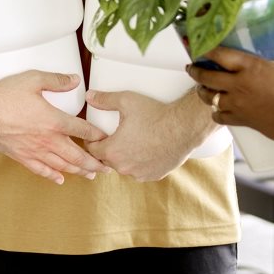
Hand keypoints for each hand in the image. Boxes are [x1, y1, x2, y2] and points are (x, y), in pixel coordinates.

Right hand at [0, 69, 110, 184]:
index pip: (82, 130)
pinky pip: (40, 170)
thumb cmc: (4, 94)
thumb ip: (57, 80)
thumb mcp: (34, 79)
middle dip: (93, 163)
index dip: (97, 135)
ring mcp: (33, 150)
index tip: (107, 140)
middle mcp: (46, 140)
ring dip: (78, 171)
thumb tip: (75, 80)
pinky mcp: (20, 156)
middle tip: (106, 168)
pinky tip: (60, 179)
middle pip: (76, 155)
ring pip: (61, 165)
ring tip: (91, 176)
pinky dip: (52, 175)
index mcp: (53, 121)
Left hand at [84, 89, 216, 181]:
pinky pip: (140, 171)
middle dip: (109, 148)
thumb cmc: (155, 114)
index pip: (92, 150)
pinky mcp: (153, 176)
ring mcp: (139, 173)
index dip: (94, 140)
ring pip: (125, 166)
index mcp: (112, 151)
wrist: (183, 127)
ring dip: (125, 157)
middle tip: (117, 135)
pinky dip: (141, 163)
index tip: (99, 134)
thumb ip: (105, 100)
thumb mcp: (127, 101)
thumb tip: (90, 97)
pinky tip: (146, 150)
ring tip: (133, 141)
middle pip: (108, 159)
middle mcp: (123, 167)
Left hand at [186, 31, 273, 146]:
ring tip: (201, 84)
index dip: (205, 48)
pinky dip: (215, 111)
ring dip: (202, 90)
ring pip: (208, 97)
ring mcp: (238, 105)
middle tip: (192, 64)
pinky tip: (218, 107)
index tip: (198, 43)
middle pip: (206, 76)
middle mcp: (239, 86)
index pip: (219, 54)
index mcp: (251, 68)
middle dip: (196, 69)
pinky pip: (218, 116)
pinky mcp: (242, 120)